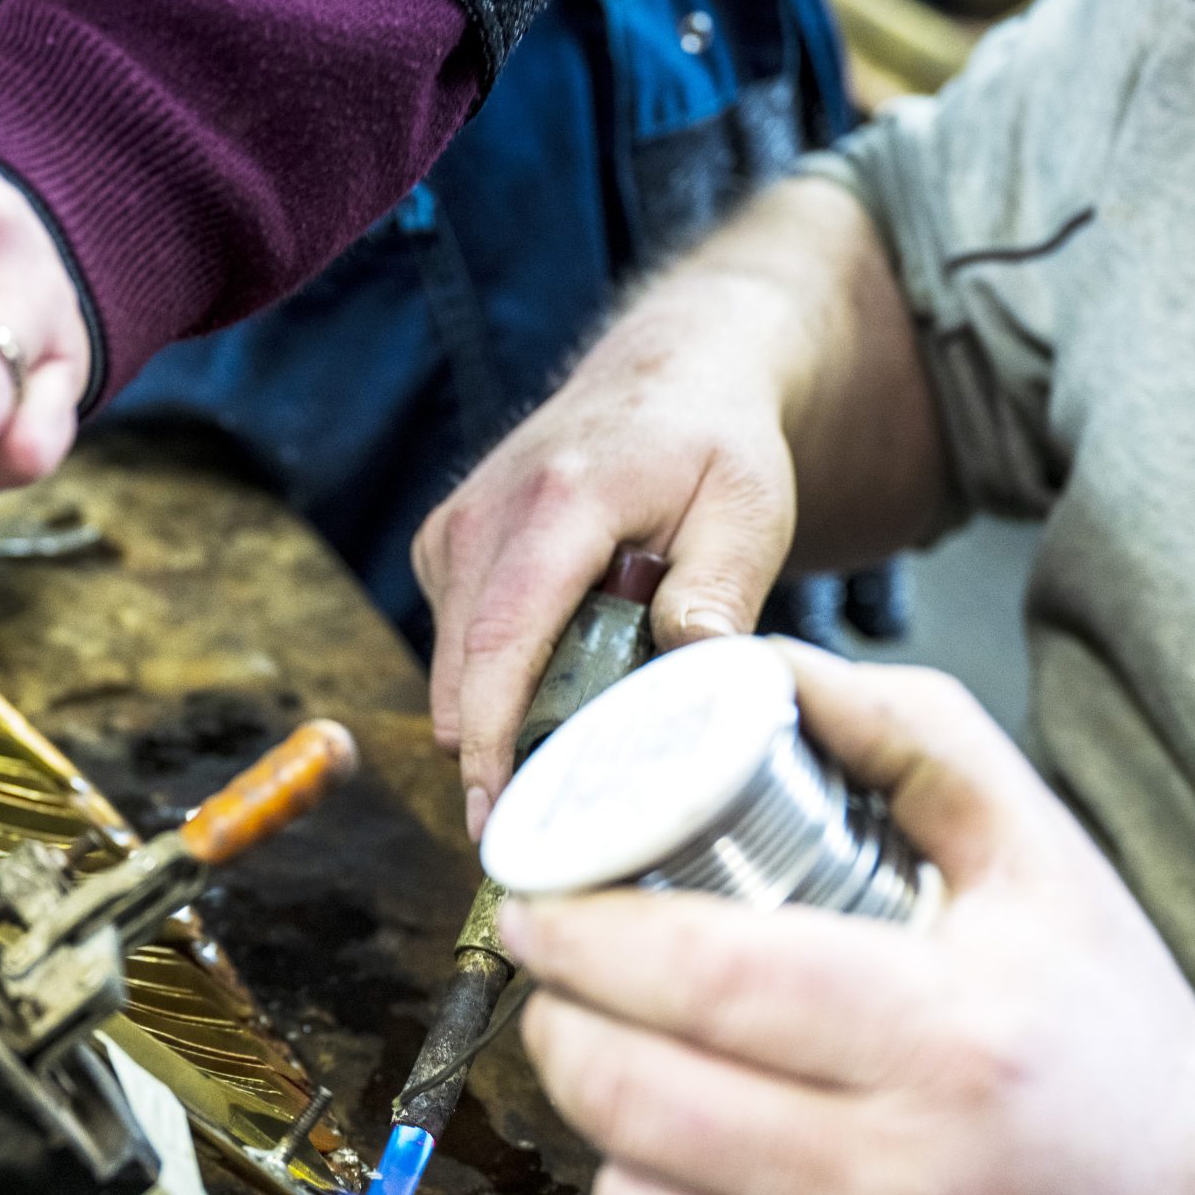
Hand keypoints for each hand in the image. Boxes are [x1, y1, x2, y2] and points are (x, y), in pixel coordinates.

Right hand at [414, 279, 798, 836]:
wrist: (671, 375)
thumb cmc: (717, 446)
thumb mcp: (750, 514)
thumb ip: (718, 594)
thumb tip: (688, 673)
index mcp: (557, 506)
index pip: (500, 645)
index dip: (489, 743)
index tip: (496, 819)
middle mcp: (483, 516)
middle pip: (462, 677)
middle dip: (498, 755)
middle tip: (563, 812)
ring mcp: (453, 531)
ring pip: (453, 671)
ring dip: (505, 715)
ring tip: (586, 724)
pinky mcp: (443, 547)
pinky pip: (456, 647)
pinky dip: (500, 678)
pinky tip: (567, 666)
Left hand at [501, 643, 1194, 1194]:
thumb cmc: (1115, 1056)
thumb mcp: (1048, 868)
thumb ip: (913, 741)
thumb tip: (760, 664)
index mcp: (947, 1040)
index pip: (695, 978)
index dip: (582, 937)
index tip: (539, 908)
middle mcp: (901, 1189)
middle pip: (629, 1096)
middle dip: (564, 1028)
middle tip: (571, 991)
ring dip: (613, 1138)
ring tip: (663, 1091)